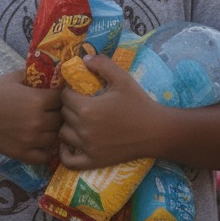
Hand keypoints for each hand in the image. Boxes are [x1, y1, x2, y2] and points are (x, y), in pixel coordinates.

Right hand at [0, 70, 62, 164]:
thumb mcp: (14, 77)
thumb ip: (34, 76)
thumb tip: (50, 74)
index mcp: (37, 100)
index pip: (62, 99)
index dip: (61, 97)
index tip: (57, 97)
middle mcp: (38, 121)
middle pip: (62, 119)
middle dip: (59, 114)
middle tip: (53, 112)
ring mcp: (31, 139)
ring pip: (56, 137)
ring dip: (54, 131)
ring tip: (47, 127)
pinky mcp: (22, 153)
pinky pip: (45, 157)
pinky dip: (47, 152)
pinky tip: (43, 144)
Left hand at [58, 54, 164, 169]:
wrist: (156, 131)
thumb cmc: (138, 103)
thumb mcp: (122, 78)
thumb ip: (102, 64)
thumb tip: (84, 59)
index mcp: (88, 108)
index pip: (65, 96)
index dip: (70, 90)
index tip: (79, 89)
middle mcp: (84, 130)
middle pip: (63, 114)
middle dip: (70, 105)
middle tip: (81, 101)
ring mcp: (88, 148)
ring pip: (64, 134)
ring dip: (68, 125)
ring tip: (79, 119)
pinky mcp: (93, 161)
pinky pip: (69, 161)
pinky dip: (65, 152)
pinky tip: (71, 143)